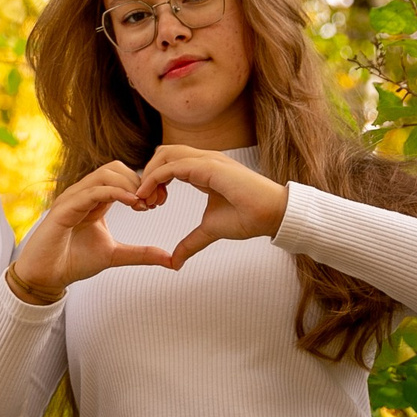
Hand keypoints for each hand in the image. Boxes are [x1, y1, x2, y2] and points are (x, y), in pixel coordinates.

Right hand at [7, 161, 174, 300]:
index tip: (158, 203)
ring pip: (105, 174)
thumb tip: (170, 259)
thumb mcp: (115, 255)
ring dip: (129, 185)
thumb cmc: (73, 262)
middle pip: (115, 168)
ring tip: (144, 204)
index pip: (121, 177)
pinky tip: (133, 203)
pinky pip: (93, 191)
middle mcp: (83, 194)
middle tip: (154, 202)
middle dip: (139, 181)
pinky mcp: (64, 208)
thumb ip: (140, 253)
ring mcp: (72, 198)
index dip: (143, 185)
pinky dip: (116, 193)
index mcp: (94, 200)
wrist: (46, 276)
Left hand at [136, 144, 288, 268]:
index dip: (153, 181)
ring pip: (164, 154)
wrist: (272, 215)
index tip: (149, 205)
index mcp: (203, 169)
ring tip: (145, 201)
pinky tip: (149, 197)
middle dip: (147, 175)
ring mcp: (206, 160)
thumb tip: (175, 262)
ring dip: (148, 176)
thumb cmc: (247, 218)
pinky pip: (172, 166)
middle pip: (162, 153)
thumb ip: (190, 242)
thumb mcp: (210, 230)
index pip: (169, 162)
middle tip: (144, 203)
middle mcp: (203, 160)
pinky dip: (154, 179)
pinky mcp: (208, 166)